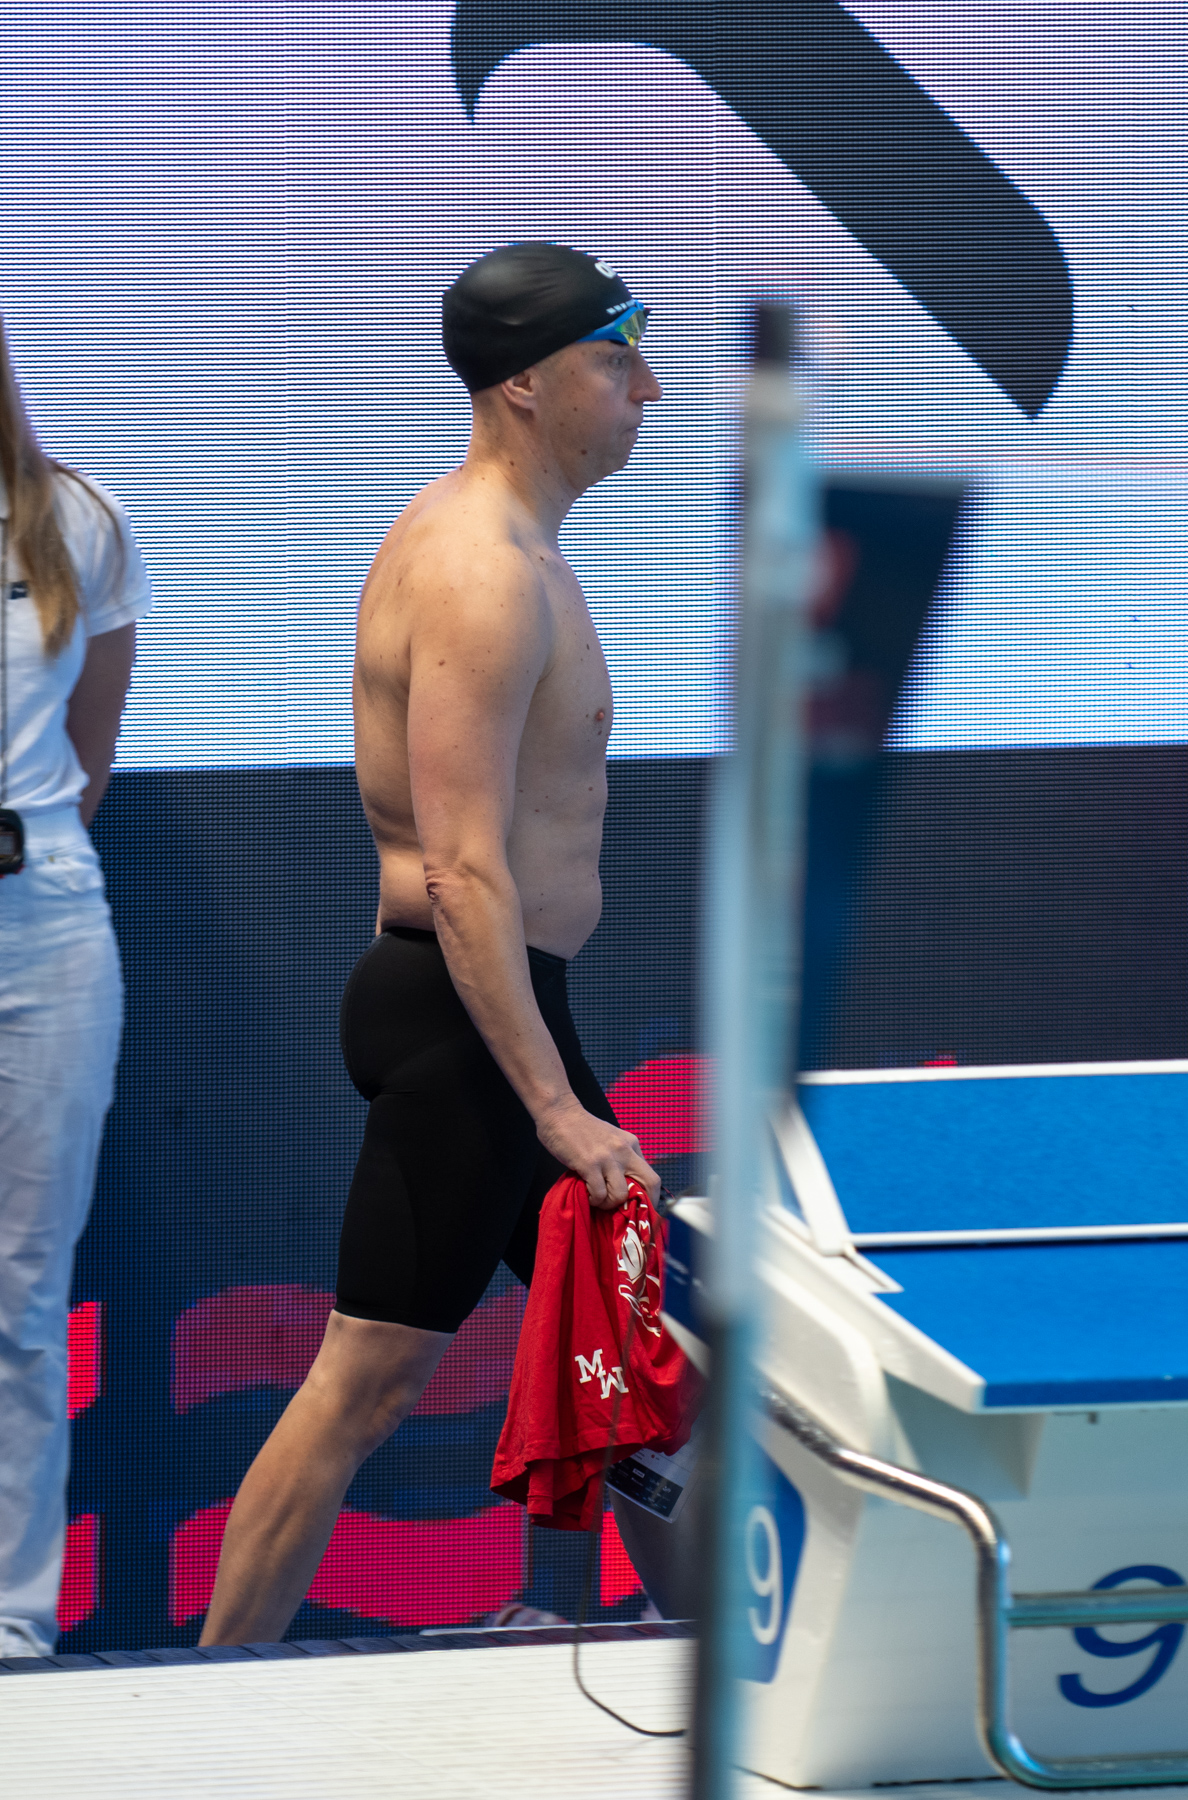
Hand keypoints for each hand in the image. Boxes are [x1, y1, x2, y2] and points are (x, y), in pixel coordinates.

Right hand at [535, 1094, 659, 1209]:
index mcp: (632, 1144)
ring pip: (621, 1194)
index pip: (653, 1176)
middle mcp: (625, 1150)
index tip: (640, 1208)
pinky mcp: (589, 1163)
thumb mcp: (611, 1139)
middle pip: (650, 1183)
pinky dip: (594, 1200)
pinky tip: (587, 1194)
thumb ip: (621, 1157)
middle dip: (641, 1204)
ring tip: (598, 1199)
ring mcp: (608, 1157)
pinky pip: (599, 1193)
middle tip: (625, 1211)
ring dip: (609, 1203)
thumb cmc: (582, 1128)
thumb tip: (625, 1185)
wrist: (560, 1113)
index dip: (651, 1197)